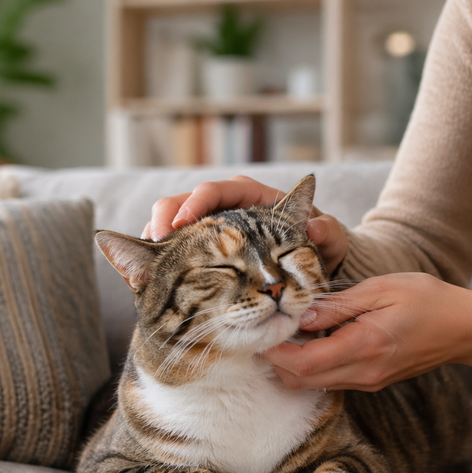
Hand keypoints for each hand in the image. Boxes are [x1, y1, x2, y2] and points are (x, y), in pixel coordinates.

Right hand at [143, 175, 347, 274]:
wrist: (315, 276)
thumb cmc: (320, 249)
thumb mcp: (329, 242)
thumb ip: (326, 233)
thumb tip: (314, 225)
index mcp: (251, 197)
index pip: (214, 191)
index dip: (196, 204)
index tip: (184, 224)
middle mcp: (225, 210)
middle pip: (181, 203)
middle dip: (164, 220)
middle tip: (156, 242)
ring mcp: (211, 232)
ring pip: (171, 226)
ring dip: (154, 242)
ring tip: (142, 267)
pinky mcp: (203, 256)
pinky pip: (173, 254)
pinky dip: (158, 265)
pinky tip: (144, 282)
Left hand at [263, 273, 471, 390]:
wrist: (465, 328)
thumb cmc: (428, 300)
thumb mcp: (381, 289)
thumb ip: (338, 305)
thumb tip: (301, 314)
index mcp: (365, 346)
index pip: (304, 363)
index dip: (275, 351)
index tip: (259, 330)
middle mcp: (364, 372)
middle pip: (301, 381)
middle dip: (275, 361)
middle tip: (263, 331)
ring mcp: (369, 381)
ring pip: (313, 384)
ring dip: (291, 364)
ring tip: (282, 332)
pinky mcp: (372, 380)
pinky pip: (331, 380)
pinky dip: (311, 365)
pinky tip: (308, 339)